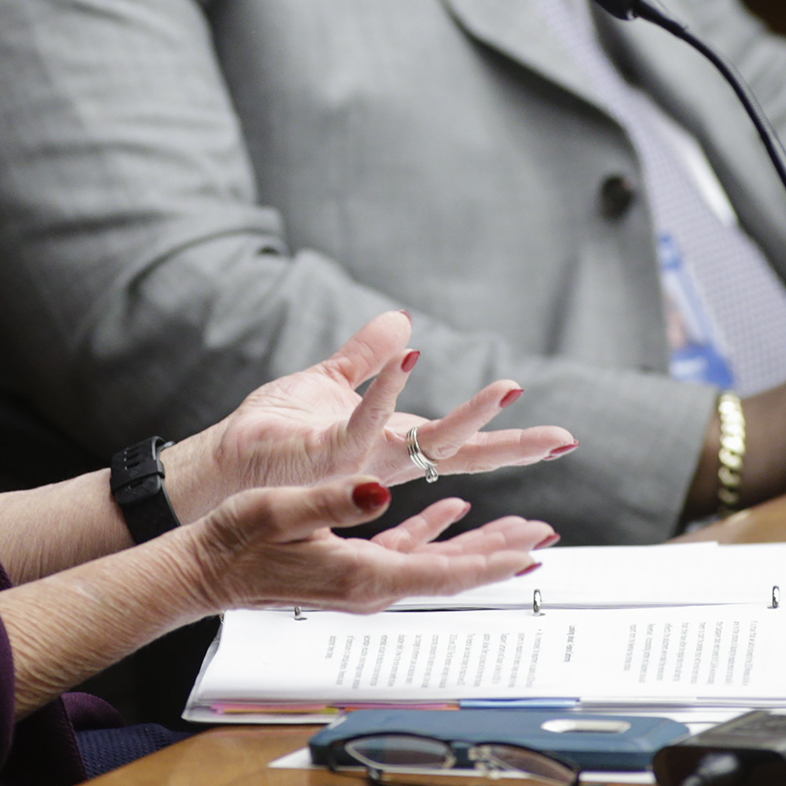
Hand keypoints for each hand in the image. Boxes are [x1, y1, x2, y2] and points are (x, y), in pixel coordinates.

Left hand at [166, 311, 575, 519]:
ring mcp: (357, 462)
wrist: (222, 465)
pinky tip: (408, 356)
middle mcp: (383, 460)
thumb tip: (402, 319)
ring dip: (466, 417)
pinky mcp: (323, 453)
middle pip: (461, 454)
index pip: (461, 443)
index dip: (509, 439)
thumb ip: (367, 356)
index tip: (561, 437)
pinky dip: (384, 387)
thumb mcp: (329, 382)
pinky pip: (360, 420)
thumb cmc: (272, 433)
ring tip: (507, 390)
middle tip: (564, 439)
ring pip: (424, 444)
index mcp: (391, 444)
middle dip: (514, 448)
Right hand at [183, 475, 557, 614]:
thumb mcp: (280, 510)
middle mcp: (369, 587)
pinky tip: (452, 511)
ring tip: (518, 527)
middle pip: (452, 574)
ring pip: (436, 564)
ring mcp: (361, 583)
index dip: (492, 561)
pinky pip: (406, 555)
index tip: (532, 550)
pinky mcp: (348, 571)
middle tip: (544, 536)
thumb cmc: (235, 539)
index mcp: (361, 575)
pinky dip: (435, 533)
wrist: (203, 571)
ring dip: (478, 545)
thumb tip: (380, 490)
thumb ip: (332, 500)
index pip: (444, 573)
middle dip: (500, 554)